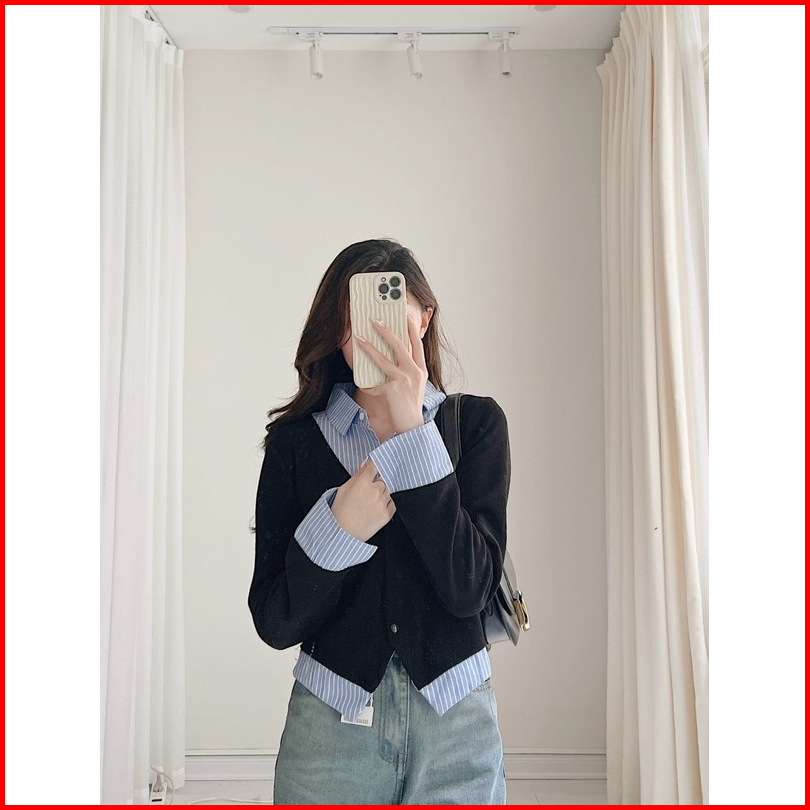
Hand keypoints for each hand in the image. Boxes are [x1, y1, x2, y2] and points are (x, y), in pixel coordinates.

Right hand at [331, 458, 396, 541]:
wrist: (342, 533)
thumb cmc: (340, 512)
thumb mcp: (344, 489)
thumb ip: (357, 475)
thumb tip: (366, 464)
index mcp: (363, 482)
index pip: (374, 466)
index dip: (374, 466)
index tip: (374, 467)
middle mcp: (375, 491)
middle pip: (381, 480)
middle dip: (375, 484)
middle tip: (366, 493)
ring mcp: (382, 503)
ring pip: (387, 491)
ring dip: (381, 494)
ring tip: (368, 503)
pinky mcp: (387, 514)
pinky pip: (392, 503)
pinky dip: (386, 504)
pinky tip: (375, 509)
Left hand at [354, 313, 426, 434]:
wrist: (412, 425)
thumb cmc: (410, 405)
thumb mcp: (415, 384)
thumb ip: (408, 370)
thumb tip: (395, 356)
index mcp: (421, 369)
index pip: (417, 344)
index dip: (411, 328)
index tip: (405, 315)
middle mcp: (414, 372)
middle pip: (399, 345)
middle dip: (386, 331)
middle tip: (375, 321)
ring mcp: (404, 380)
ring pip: (383, 360)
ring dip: (369, 348)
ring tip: (359, 339)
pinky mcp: (393, 390)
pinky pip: (375, 384)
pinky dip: (368, 386)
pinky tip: (361, 385)